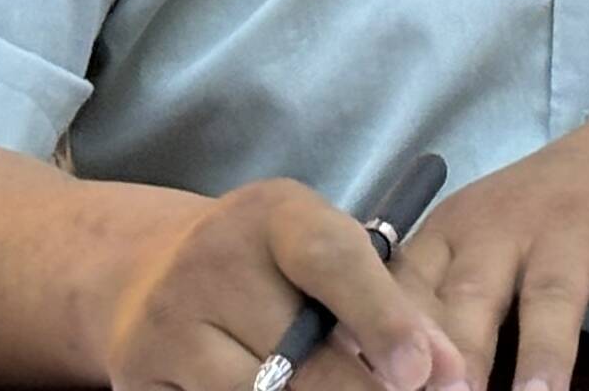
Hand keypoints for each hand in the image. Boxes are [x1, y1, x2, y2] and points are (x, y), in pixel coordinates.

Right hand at [95, 177, 466, 390]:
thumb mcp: (324, 254)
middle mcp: (211, 260)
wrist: (152, 273)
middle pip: (299, 353)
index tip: (422, 371)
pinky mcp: (139, 380)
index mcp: (272, 214)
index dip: (382, 317)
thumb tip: (449, 373)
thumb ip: (387, 303)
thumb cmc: (272, 269)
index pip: (331, 259)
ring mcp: (167, 323)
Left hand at [405, 105, 588, 390]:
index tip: (391, 381)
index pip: (413, 285)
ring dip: (541, 356)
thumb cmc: (548, 215)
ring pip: (553, 298)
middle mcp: (511, 226)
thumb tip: (390, 376)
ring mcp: (578, 233)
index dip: (394, 334)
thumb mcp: (485, 239)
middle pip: (475, 292)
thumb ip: (440, 303)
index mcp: (459, 230)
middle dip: (457, 351)